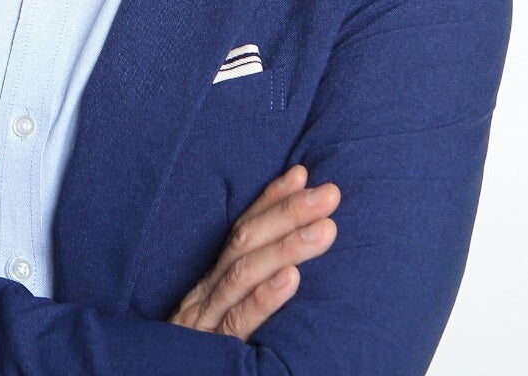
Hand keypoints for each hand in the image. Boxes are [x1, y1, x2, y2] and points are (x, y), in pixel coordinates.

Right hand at [169, 164, 339, 340]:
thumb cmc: (199, 360)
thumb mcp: (220, 323)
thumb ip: (243, 296)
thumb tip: (289, 267)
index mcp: (209, 286)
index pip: (240, 231)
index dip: (270, 200)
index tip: (301, 174)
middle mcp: (204, 297)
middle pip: (244, 242)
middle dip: (288, 212)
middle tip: (330, 193)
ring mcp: (205, 324)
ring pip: (242, 274)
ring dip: (286, 245)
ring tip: (325, 228)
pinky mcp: (211, 354)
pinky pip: (238, 324)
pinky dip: (264, 298)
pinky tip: (292, 279)